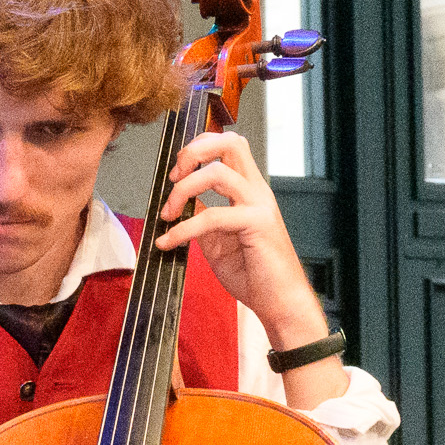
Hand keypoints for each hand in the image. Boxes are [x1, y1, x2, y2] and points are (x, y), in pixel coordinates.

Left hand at [149, 125, 330, 359]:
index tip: (175, 172)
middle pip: (231, 143)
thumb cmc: (253, 272)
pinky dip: (182, 229)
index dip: (199, 147)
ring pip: (218, 173)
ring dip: (181, 191)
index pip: (229, 146)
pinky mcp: (257, 225)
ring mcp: (259, 205)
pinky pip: (212, 215)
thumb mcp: (217, 239)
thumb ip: (201, 218)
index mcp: (249, 191)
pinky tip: (168, 243)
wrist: (278, 301)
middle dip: (192, 152)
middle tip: (171, 178)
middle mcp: (256, 191)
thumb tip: (178, 206)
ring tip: (166, 215)